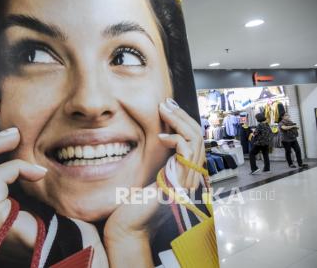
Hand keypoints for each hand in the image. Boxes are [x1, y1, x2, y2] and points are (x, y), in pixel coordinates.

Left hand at [103, 99, 205, 266]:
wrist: (128, 223)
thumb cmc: (132, 200)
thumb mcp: (148, 169)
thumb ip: (159, 154)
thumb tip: (160, 130)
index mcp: (184, 170)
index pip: (193, 138)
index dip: (183, 120)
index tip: (168, 106)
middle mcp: (191, 174)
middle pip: (198, 136)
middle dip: (182, 115)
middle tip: (166, 102)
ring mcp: (188, 179)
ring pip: (196, 139)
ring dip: (179, 120)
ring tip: (163, 109)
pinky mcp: (180, 181)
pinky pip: (186, 150)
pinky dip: (175, 138)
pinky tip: (160, 137)